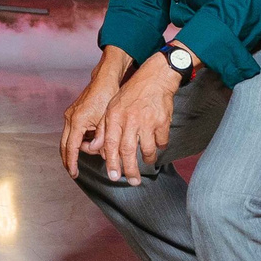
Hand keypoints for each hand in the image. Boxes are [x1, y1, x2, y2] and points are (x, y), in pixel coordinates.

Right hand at [60, 52, 127, 176]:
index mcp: (77, 121)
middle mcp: (70, 118)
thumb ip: (100, 137)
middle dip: (68, 159)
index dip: (72, 162)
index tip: (73, 173)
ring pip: (68, 139)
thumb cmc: (107, 96)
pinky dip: (79, 139)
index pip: (71, 148)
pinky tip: (91, 139)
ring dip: (77, 147)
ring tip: (94, 148)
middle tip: (73, 170)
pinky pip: (72, 131)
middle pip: (64, 145)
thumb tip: (94, 151)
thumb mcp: (106, 120)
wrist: (104, 80)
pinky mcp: (73, 113)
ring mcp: (70, 115)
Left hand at [97, 55, 184, 183]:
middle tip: (133, 182)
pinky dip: (160, 146)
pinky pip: (162, 142)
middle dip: (130, 170)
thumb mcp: (113, 106)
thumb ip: (105, 127)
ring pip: (147, 150)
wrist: (155, 78)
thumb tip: (99, 148)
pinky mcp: (162, 121)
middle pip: (128, 151)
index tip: (114, 176)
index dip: (112, 163)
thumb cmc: (132, 94)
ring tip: (147, 162)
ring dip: (147, 159)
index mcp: (115, 116)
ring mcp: (147, 121)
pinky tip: (158, 144)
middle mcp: (129, 120)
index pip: (111, 144)